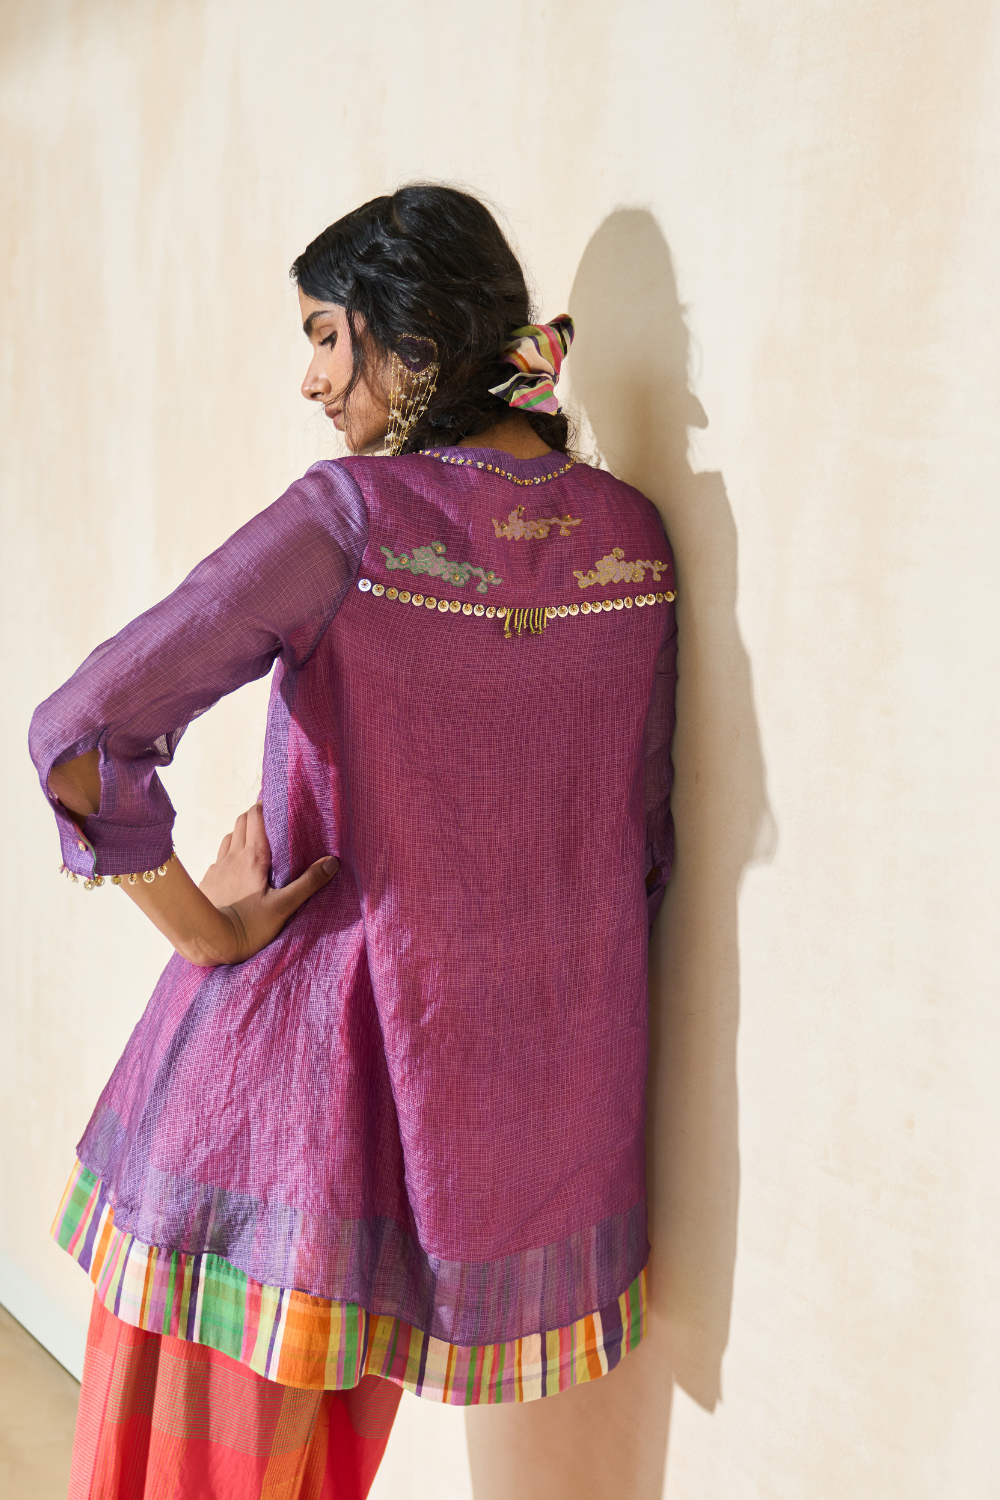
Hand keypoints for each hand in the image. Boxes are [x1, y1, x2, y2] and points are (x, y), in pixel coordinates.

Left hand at [198, 803, 338, 962]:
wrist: (209, 942)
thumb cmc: (248, 926)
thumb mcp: (283, 906)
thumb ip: (308, 883)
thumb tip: (332, 862)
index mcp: (253, 856)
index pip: (256, 816)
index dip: (266, 806)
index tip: (279, 807)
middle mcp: (233, 856)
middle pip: (241, 821)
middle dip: (255, 816)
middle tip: (272, 823)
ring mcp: (217, 867)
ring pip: (229, 837)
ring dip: (241, 833)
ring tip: (256, 843)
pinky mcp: (208, 881)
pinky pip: (219, 858)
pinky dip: (229, 854)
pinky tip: (236, 868)